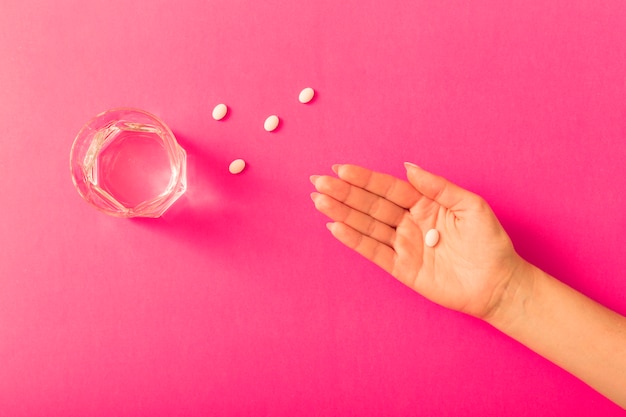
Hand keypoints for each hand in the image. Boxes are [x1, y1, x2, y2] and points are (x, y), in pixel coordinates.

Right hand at [310, 163, 525, 319]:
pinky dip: (354, 240)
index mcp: (425, 204)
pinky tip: (336, 228)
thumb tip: (408, 167)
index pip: (388, 188)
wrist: (498, 283)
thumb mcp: (470, 205)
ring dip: (342, 213)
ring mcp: (404, 245)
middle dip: (344, 193)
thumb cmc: (490, 243)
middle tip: (318, 182)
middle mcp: (410, 223)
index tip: (340, 169)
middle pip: (371, 205)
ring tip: (319, 201)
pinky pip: (374, 252)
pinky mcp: (402, 268)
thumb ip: (438, 187)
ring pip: (367, 226)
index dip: (364, 179)